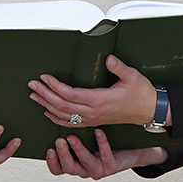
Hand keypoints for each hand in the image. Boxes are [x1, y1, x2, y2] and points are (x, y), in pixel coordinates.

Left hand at [28, 54, 156, 126]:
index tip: (44, 77)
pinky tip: (47, 112)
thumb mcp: (132, 76)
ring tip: (34, 96)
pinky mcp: (93, 121)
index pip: (70, 94)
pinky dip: (56, 118)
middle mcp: (93, 112)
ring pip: (63, 115)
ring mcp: (92, 119)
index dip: (55, 86)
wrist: (150, 111)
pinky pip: (71, 123)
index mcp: (100, 100)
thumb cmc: (141, 93)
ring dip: (46, 105)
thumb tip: (108, 58)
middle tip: (32, 84)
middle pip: (62, 105)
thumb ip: (119, 67)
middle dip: (45, 94)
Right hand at [46, 129, 167, 179]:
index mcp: (75, 164)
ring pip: (85, 164)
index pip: (58, 169)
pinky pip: (105, 155)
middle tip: (59, 141)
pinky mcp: (112, 166)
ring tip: (73, 138)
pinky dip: (101, 144)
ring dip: (78, 150)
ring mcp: (98, 169)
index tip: (49, 149)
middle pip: (69, 168)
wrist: (128, 152)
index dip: (52, 162)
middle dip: (63, 155)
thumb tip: (53, 111)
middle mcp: (84, 170)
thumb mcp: (83, 139)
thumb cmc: (101, 142)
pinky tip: (98, 131)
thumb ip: (70, 132)